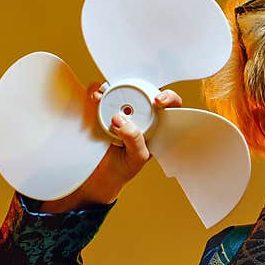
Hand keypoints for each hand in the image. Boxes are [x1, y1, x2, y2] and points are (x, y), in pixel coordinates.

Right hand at [39, 84, 182, 211]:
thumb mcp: (135, 157)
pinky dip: (96, 93)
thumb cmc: (124, 168)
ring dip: (110, 90)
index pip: (170, 107)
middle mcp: (141, 115)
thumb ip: (134, 139)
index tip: (158, 101)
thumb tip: (121, 119)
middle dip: (132, 88)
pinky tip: (94, 98)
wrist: (100, 176)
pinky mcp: (104, 110)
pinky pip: (101, 95)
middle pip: (142, 92)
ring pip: (120, 91)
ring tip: (101, 97)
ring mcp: (122, 111)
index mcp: (156, 126)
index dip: (168, 98)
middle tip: (119, 95)